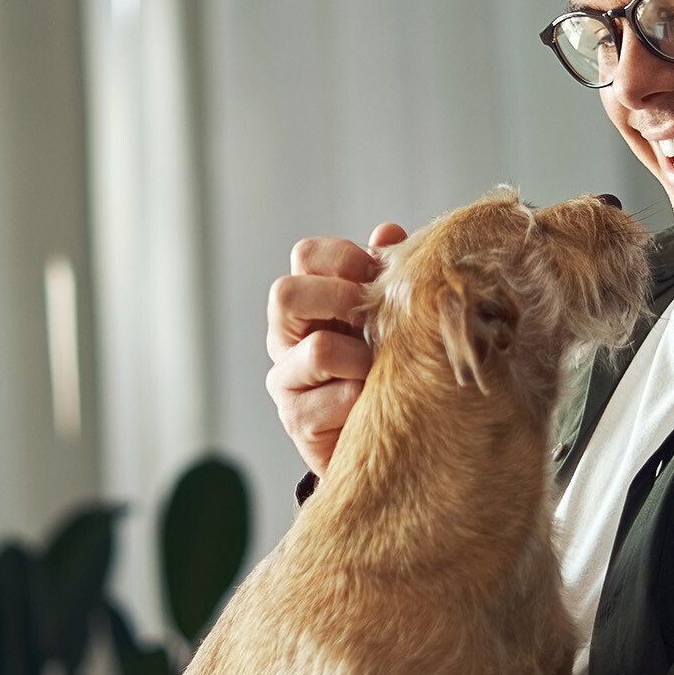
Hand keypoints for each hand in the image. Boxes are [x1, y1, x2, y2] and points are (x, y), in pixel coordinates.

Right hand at [265, 222, 407, 473]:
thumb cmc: (382, 370)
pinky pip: (336, 398)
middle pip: (286, 294)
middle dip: (339, 299)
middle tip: (370, 319)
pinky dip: (364, 398)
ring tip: (380, 369)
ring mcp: (286, 380)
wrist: (382, 442)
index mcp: (306, 303)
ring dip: (361, 357)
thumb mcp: (386, 317)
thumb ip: (384, 276)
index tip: (377, 276)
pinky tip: (376, 403)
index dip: (345, 257)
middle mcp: (285, 338)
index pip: (306, 256)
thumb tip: (387, 232)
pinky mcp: (298, 421)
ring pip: (318, 349)